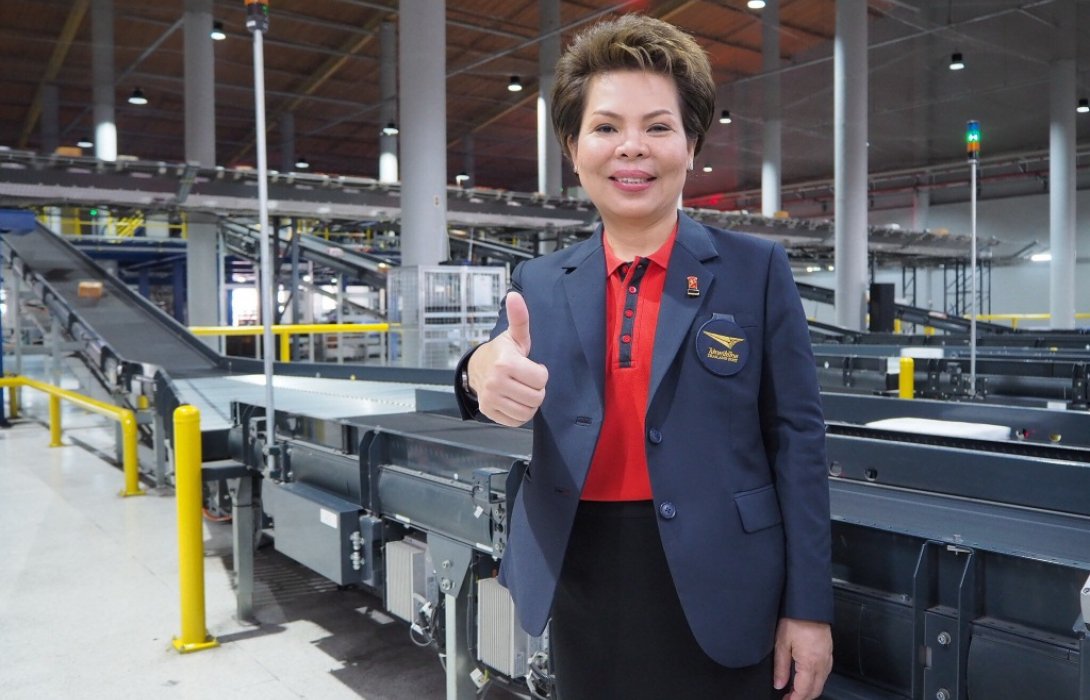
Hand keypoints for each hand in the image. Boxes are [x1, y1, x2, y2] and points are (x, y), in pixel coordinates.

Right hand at [467, 291, 548, 426]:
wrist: (477, 368)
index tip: (531, 367)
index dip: (540, 373)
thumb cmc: (502, 352)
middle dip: (536, 389)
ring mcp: (490, 398)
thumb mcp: (514, 336)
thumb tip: (515, 295)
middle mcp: (496, 382)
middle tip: (527, 380)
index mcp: (505, 363)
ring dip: (530, 403)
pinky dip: (520, 414)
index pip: (541, 379)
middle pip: (536, 397)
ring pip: (527, 412)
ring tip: (522, 390)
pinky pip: (516, 422)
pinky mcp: (489, 411)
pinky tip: (515, 401)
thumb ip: (520, 318)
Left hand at [773, 618, 831, 699]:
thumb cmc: (795, 619)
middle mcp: (822, 663)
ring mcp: (828, 658)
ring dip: (808, 691)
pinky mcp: (829, 653)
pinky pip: (824, 673)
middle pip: (815, 690)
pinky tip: (804, 679)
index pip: (804, 691)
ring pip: (821, 683)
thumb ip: (780, 667)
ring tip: (793, 691)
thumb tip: (779, 684)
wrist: (809, 604)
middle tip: (788, 698)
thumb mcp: (781, 643)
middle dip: (802, 698)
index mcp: (810, 662)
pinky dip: (815, 681)